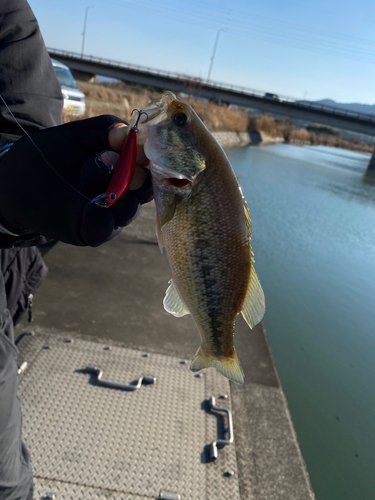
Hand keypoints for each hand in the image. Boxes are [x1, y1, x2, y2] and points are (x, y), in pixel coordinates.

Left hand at [0, 115, 152, 246]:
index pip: (151, 168)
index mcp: (126, 172)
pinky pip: (106, 226)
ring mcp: (109, 216)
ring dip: (114, 186)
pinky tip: (92, 199)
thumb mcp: (83, 133)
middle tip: (110, 153)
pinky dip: (102, 213)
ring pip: (129, 209)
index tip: (136, 141)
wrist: (17, 176)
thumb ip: (108, 129)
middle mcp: (123, 196)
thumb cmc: (53, 152)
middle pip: (145, 190)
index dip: (148, 155)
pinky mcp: (90, 232)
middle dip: (134, 171)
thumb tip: (129, 133)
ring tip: (91, 165)